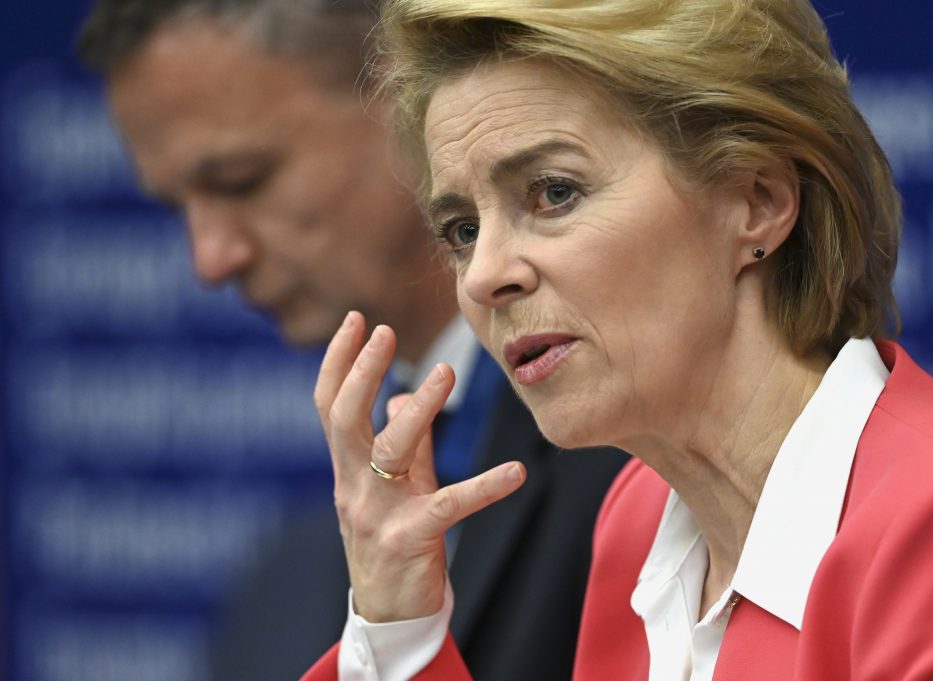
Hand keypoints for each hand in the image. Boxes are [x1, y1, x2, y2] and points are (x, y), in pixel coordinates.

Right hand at [314, 310, 525, 621]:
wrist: (389, 614)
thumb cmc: (393, 540)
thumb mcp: (397, 484)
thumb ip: (407, 440)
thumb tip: (408, 392)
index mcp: (347, 467)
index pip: (330, 405)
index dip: (338, 361)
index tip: (356, 319)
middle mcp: (352, 485)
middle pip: (345, 419)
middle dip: (362, 372)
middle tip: (385, 331)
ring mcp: (376, 513)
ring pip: (389, 451)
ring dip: (419, 410)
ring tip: (447, 372)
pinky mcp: (409, 539)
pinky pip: (449, 505)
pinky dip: (485, 486)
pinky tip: (517, 472)